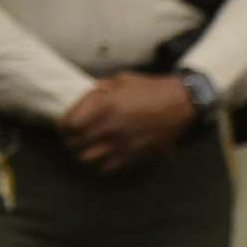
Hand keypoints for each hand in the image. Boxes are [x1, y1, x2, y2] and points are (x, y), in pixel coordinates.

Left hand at [59, 73, 195, 172]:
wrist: (183, 103)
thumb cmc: (152, 88)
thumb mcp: (122, 80)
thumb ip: (100, 89)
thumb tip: (85, 99)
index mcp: (104, 106)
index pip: (69, 124)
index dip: (63, 126)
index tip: (64, 125)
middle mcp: (109, 127)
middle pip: (75, 143)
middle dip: (71, 140)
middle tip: (74, 137)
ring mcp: (122, 144)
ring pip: (88, 158)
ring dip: (84, 153)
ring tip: (86, 149)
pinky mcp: (134, 154)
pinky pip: (108, 166)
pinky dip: (102, 164)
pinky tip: (104, 157)